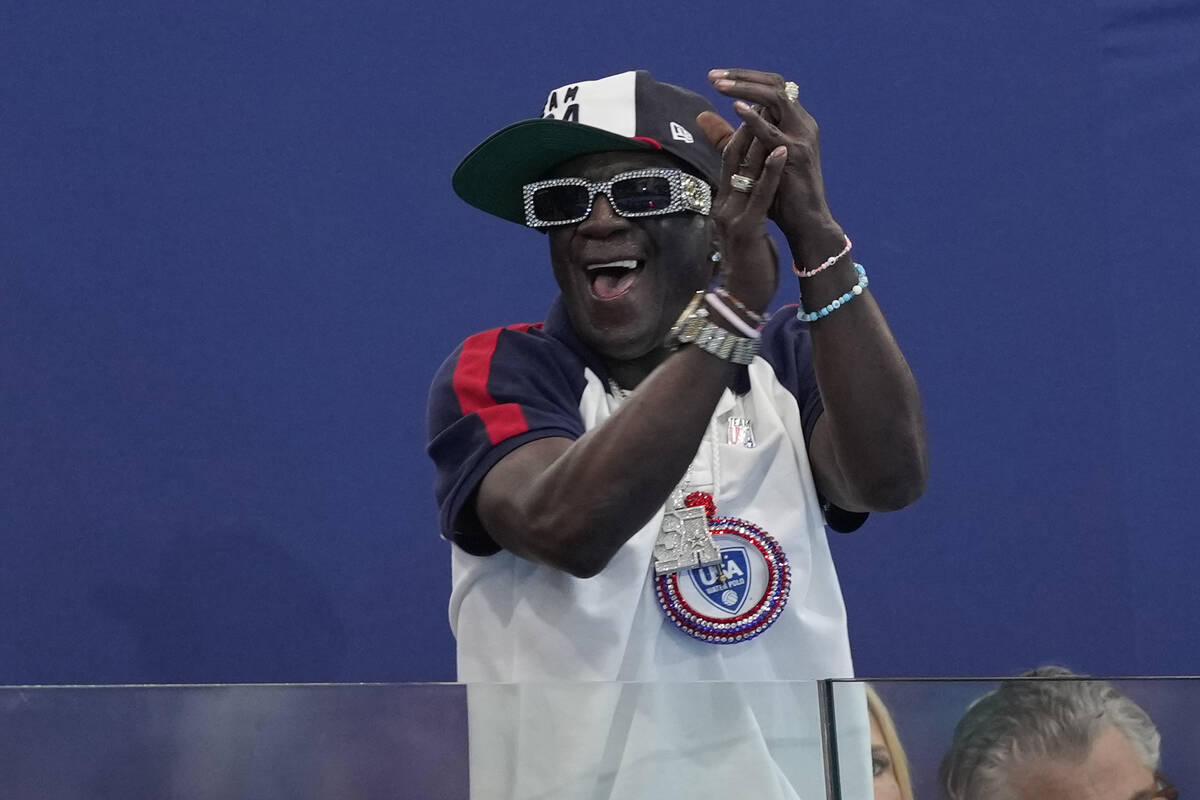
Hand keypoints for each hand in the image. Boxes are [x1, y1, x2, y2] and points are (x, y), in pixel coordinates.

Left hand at [698, 68, 845, 263]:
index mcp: (794, 122)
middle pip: (775, 84)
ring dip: (746, 89)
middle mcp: (803, 124)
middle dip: (742, 77)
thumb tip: (701, 116)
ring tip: (719, 85)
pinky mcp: (796, 156)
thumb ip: (728, 138)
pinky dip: (754, 118)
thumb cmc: (780, 195)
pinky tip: (736, 108)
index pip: (771, 86)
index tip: (714, 76)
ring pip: (776, 99)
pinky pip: (773, 132)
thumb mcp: (750, 158)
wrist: (804, 223)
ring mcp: (802, 138)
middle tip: (713, 76)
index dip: (744, 77)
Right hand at [703, 121, 786, 313]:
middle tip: (764, 99)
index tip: (757, 107)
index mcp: (723, 203)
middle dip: (748, 125)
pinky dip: (771, 171)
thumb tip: (748, 185)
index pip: (728, 159)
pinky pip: (760, 195)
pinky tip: (783, 152)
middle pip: (732, 156)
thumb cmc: (748, 266)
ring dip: (760, 139)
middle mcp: (723, 205)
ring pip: (744, 170)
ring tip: (773, 114)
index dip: (742, 130)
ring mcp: (732, 217)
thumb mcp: (745, 227)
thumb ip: (745, 204)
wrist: (741, 300)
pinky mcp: (747, 230)